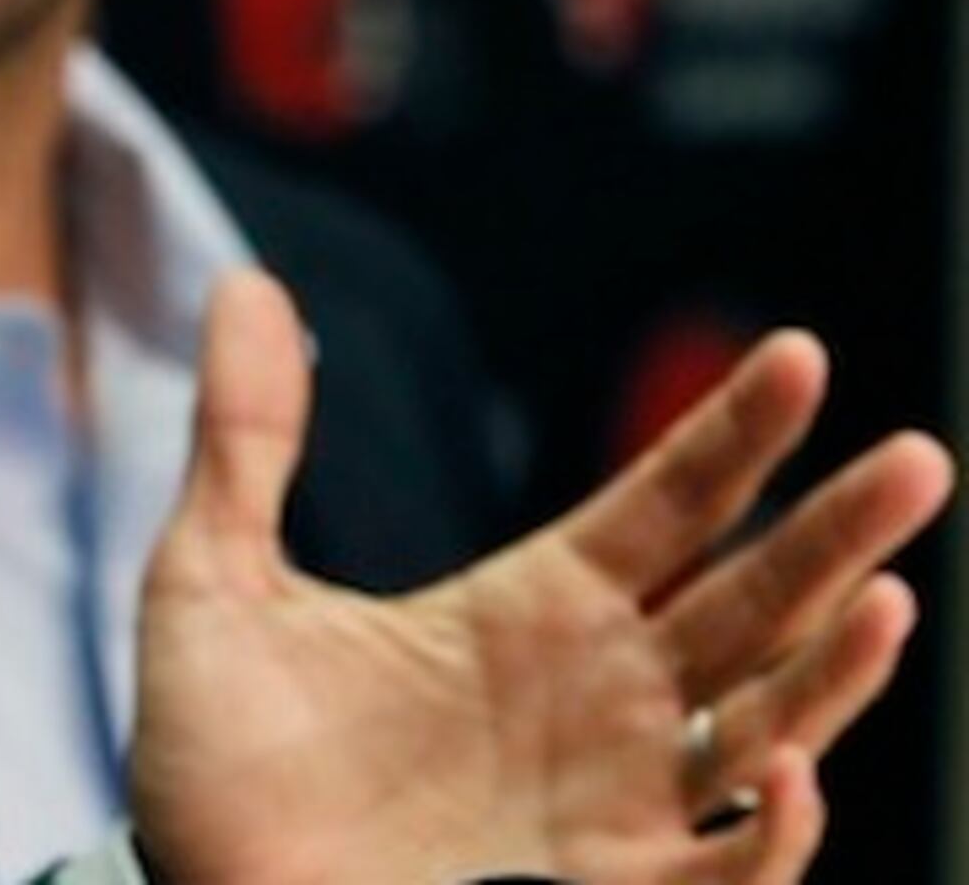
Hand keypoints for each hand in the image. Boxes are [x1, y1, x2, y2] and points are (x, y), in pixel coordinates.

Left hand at [129, 270, 950, 884]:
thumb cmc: (213, 753)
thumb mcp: (215, 581)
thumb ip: (246, 440)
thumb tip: (247, 284)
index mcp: (531, 610)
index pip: (666, 506)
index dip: (734, 436)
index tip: (798, 354)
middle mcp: (601, 696)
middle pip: (751, 600)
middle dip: (835, 532)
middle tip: (918, 458)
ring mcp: (615, 799)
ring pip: (770, 723)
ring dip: (835, 669)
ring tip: (884, 596)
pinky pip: (723, 865)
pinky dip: (768, 827)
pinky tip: (783, 767)